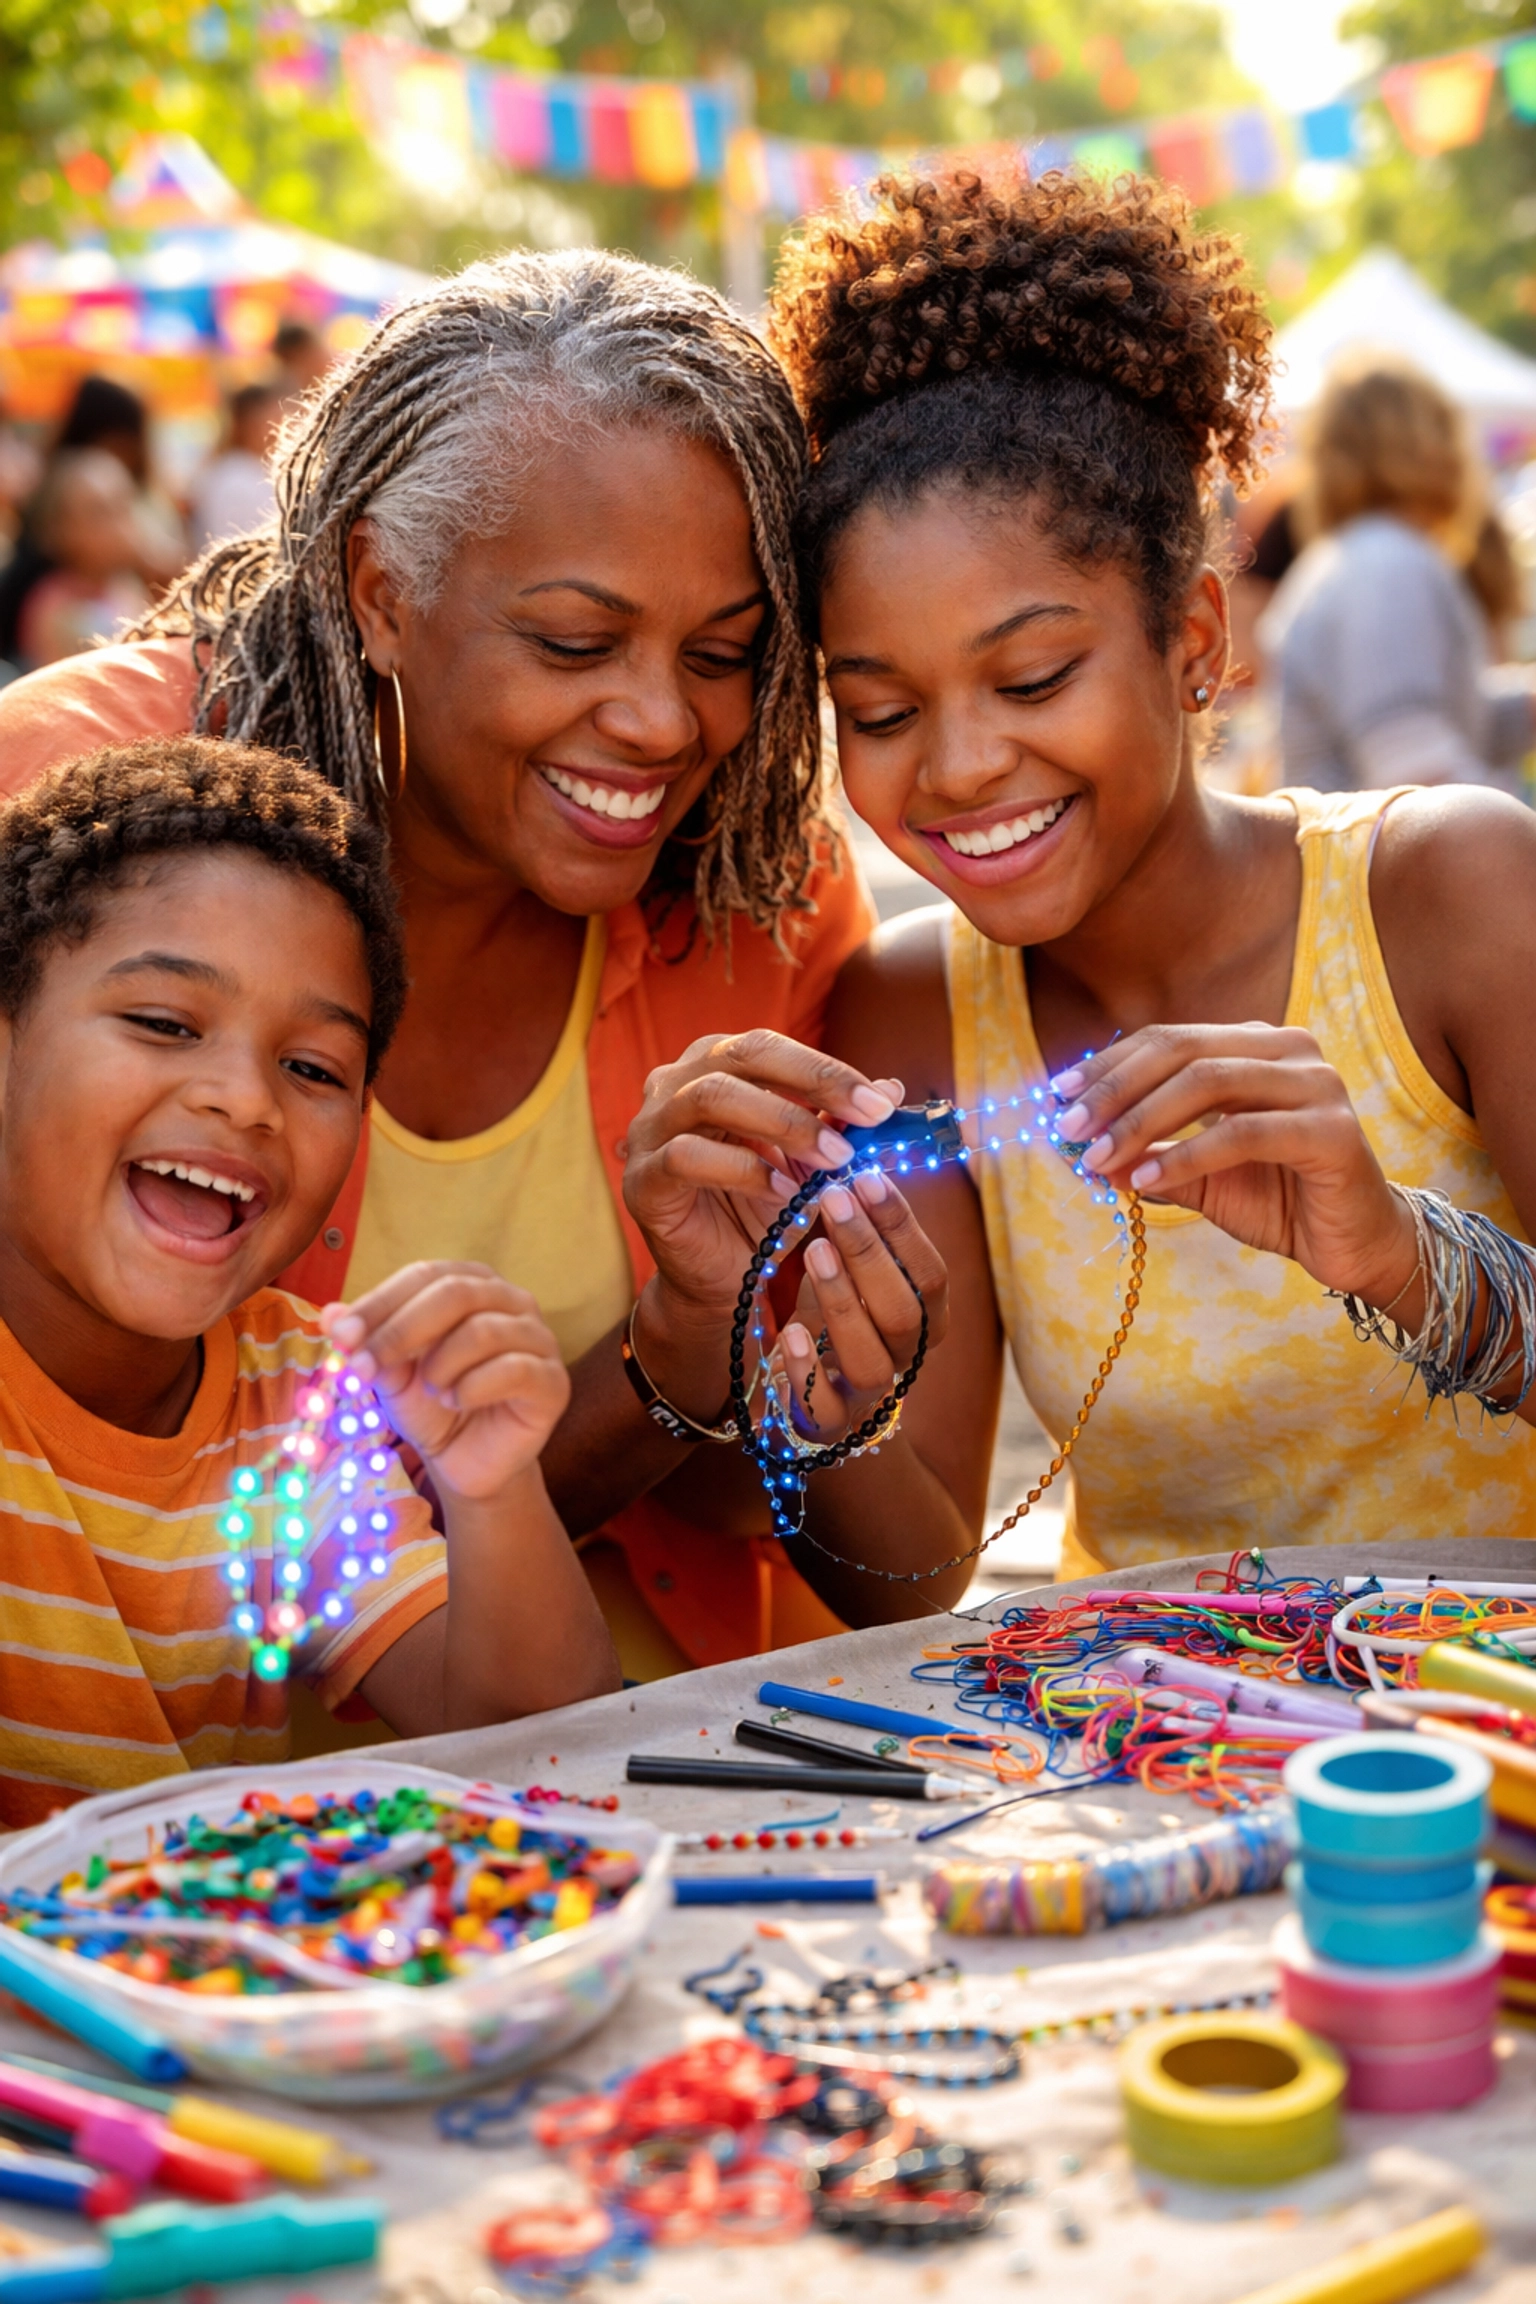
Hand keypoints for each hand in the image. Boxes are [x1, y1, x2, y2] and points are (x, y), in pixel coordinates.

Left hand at [321, 1262, 571, 1501]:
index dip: (380, 1303)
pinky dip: (472, 1387)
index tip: (341, 1338)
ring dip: (440, 1364)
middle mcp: (512, 1301)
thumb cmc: (432, 1406)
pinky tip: (456, 1401)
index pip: (424, 1274)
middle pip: (455, 1293)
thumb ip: (368, 1342)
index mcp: (472, 1284)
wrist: (468, 1462)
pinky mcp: (553, 1381)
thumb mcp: (391, 1374)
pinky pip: (514, 1369)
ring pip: (483, 1330)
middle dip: (400, 1331)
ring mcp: (539, 1338)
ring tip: (430, 1390)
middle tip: (365, 1368)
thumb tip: (329, 1314)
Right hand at [623, 1029, 904, 1323]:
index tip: (882, 1104)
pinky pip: (687, 1158)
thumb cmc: (762, 1205)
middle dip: (812, 1083)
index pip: (770, 1047)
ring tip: (833, 1158)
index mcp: (712, 1065)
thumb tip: (893, 1090)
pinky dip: (743, 1170)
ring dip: (783, 1124)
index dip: (828, 1070)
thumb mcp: (810, 1159)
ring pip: (710, 1099)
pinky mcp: (640, 1179)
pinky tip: (783, 1192)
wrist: (719, 1275)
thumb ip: (840, 1121)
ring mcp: (649, 1130)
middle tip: (867, 1118)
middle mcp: (673, 1084)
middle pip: (740, 1056)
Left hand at [765, 1168, 948, 1442]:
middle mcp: (905, 1358)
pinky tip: (787, 1333)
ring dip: (845, 1303)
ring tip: (814, 1250)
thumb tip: (879, 1104)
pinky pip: (825, 1408)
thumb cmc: (835, 1312)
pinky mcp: (826, 1425)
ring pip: (874, 1363)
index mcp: (925, 1317)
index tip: (866, 1175)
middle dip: (872, 1253)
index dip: (903, 1226)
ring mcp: (868, 1397)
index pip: (930, 1273)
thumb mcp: (851, 1260)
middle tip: (834, 1197)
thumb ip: (862, 1202)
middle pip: (905, 1313)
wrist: (810, 1400)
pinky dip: (807, 1372)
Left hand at [1049, 1023, 1418, 1305]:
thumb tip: (1076, 1150)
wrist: (1355, 1246)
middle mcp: (1290, 1049)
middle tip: (1069, 1126)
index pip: (1167, 1039)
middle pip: (1183, 1049)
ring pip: (1209, 1081)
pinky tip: (1145, 1181)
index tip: (1056, 1096)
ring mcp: (1317, 1084)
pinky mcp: (1331, 1131)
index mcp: (1255, 1045)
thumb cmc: (1278, 1200)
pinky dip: (1186, 1156)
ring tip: (1098, 1157)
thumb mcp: (1196, 1176)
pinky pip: (1242, 1134)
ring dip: (1142, 1121)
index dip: (1108, 1065)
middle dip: (1117, 1088)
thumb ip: (1145, 1155)